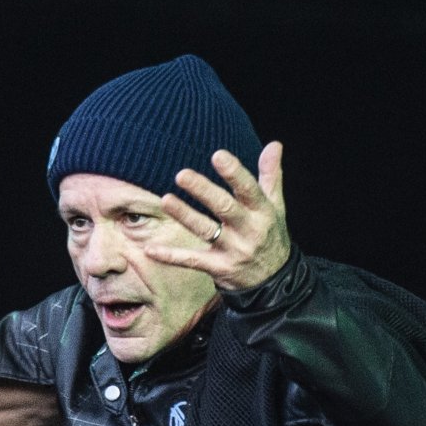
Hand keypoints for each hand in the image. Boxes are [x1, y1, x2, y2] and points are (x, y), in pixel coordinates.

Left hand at [148, 140, 291, 291]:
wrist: (275, 282)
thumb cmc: (269, 236)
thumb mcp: (275, 207)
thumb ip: (270, 175)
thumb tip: (274, 143)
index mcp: (263, 212)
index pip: (249, 189)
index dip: (234, 173)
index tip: (217, 155)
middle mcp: (249, 231)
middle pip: (225, 208)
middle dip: (204, 191)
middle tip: (181, 174)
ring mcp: (233, 251)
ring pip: (206, 231)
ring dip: (185, 216)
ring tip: (165, 200)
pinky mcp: (219, 268)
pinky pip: (192, 261)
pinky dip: (171, 256)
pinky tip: (150, 249)